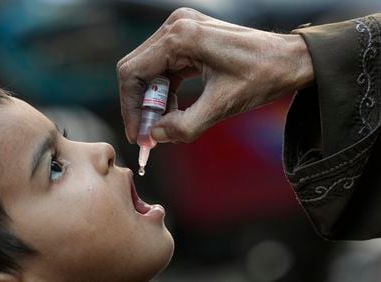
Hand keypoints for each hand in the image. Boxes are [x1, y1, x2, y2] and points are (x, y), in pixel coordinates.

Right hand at [117, 7, 313, 143]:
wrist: (290, 59)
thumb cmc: (262, 76)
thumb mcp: (222, 106)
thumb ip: (185, 126)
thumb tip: (156, 136)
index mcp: (181, 36)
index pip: (133, 73)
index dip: (130, 108)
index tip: (139, 136)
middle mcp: (176, 26)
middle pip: (137, 70)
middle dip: (141, 106)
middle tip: (150, 135)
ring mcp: (181, 28)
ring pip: (148, 70)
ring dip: (153, 100)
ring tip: (165, 125)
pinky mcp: (187, 36)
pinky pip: (163, 66)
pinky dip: (164, 90)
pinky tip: (175, 109)